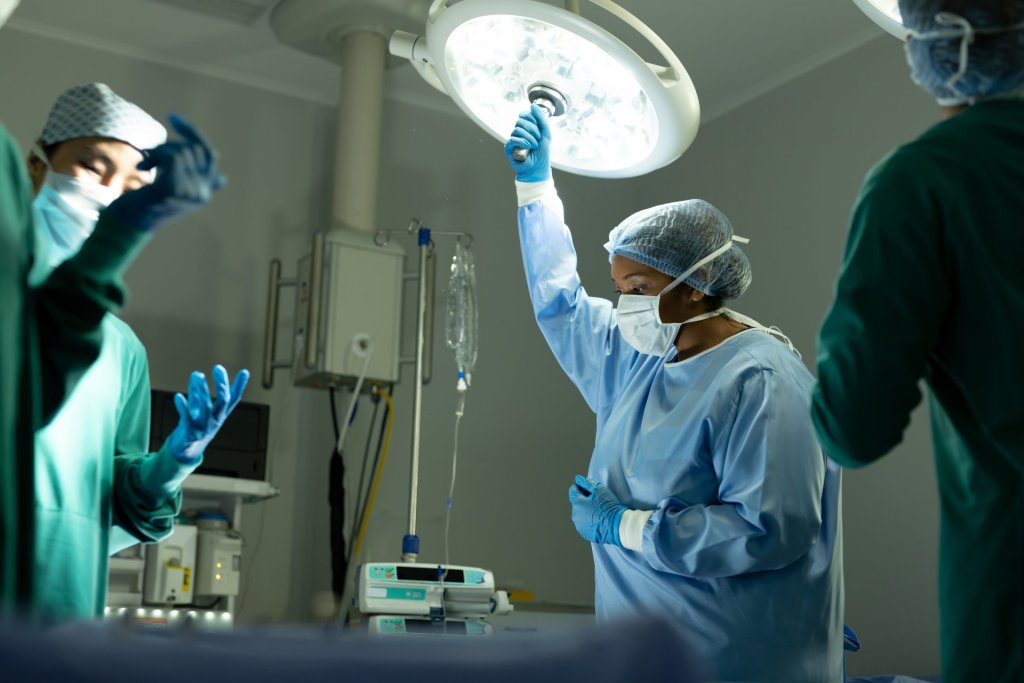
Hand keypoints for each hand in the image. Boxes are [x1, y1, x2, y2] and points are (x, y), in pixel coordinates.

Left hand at [105, 114, 226, 231]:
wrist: (125, 226)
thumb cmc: (145, 206)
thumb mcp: (174, 192)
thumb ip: (198, 184)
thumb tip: (223, 179)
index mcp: (204, 193)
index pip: (209, 155)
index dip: (193, 134)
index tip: (173, 118)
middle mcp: (202, 194)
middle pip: (193, 150)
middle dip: (169, 145)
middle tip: (149, 154)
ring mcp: (190, 192)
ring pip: (181, 152)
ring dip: (158, 152)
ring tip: (144, 163)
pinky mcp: (174, 189)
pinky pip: (171, 158)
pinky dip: (154, 156)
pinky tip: (142, 168)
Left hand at [167, 364, 248, 461]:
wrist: (186, 451)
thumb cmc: (194, 425)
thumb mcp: (199, 407)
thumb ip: (198, 390)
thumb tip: (197, 374)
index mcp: (220, 414)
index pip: (234, 398)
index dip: (240, 386)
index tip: (244, 371)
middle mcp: (215, 419)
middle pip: (223, 401)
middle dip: (222, 384)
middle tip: (218, 368)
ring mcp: (204, 426)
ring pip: (206, 407)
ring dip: (202, 391)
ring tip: (198, 375)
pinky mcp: (190, 432)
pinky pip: (187, 418)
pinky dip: (183, 407)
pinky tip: (178, 396)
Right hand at [504, 103, 551, 182]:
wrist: (539, 168)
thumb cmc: (543, 153)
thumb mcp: (546, 133)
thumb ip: (541, 118)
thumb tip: (533, 105)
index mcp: (527, 128)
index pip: (525, 115)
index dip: (532, 119)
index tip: (539, 130)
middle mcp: (519, 133)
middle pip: (521, 121)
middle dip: (533, 129)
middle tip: (538, 140)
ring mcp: (513, 140)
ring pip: (517, 129)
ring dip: (529, 137)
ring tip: (534, 146)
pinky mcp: (509, 148)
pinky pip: (513, 139)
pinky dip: (522, 142)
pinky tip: (528, 147)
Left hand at [568, 475, 626, 545]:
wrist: (617, 526)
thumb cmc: (609, 506)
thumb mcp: (599, 489)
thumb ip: (587, 483)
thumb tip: (578, 479)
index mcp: (576, 503)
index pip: (573, 490)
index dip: (582, 487)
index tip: (591, 490)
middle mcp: (575, 515)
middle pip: (577, 503)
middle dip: (584, 500)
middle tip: (598, 501)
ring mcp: (579, 526)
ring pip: (580, 514)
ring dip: (586, 511)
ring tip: (600, 512)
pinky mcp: (585, 533)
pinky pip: (585, 524)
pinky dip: (590, 521)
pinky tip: (599, 520)